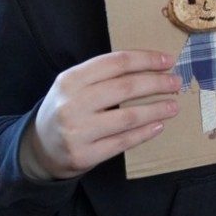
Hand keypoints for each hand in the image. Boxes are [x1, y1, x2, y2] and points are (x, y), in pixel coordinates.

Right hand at [21, 51, 180, 179]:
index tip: (168, 61)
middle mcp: (73, 104)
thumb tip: (149, 67)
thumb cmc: (65, 109)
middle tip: (175, 82)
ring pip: (127, 117)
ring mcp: (78, 132)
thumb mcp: (73, 86)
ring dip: (156, 110)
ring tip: (173, 106)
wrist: (39, 148)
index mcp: (70, 80)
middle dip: (156, 84)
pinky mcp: (85, 155)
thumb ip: (102, 75)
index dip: (146, 60)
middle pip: (125, 88)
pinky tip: (158, 125)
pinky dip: (144, 133)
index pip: (116, 63)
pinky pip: (123, 142)